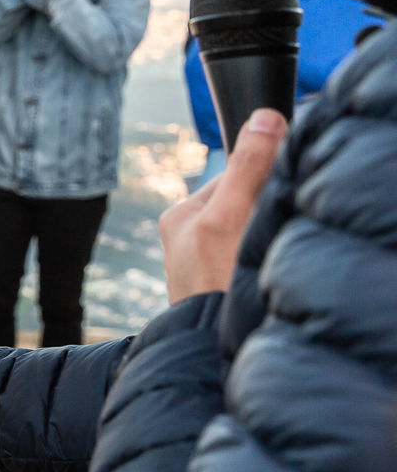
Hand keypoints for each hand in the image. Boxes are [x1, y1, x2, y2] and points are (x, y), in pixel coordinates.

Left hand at [159, 108, 286, 301]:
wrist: (213, 352)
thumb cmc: (213, 286)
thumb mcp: (228, 218)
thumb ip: (249, 169)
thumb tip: (265, 118)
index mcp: (182, 215)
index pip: (235, 173)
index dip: (265, 172)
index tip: (288, 177)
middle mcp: (189, 237)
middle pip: (244, 201)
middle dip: (266, 206)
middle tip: (274, 228)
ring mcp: (208, 264)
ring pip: (252, 228)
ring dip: (270, 232)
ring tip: (268, 254)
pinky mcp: (225, 285)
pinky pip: (254, 254)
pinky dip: (268, 254)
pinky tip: (268, 269)